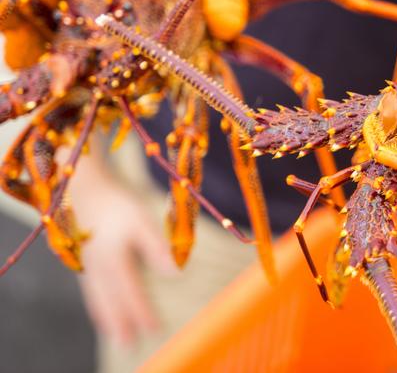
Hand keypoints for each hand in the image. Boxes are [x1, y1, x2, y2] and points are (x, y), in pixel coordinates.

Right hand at [69, 150, 176, 346]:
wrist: (85, 187)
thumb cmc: (118, 202)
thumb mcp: (141, 220)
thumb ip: (156, 247)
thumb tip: (175, 274)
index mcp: (114, 258)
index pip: (131, 292)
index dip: (143, 312)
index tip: (155, 329)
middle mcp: (98, 266)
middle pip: (110, 301)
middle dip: (121, 323)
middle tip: (129, 344)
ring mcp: (88, 263)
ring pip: (97, 298)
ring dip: (107, 318)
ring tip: (115, 335)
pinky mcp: (84, 258)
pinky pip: (90, 289)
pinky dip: (96, 304)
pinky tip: (101, 309)